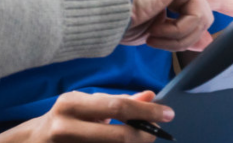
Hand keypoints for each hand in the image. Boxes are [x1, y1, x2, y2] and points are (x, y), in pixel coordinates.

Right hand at [0, 91, 170, 142]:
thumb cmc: (64, 120)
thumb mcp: (86, 105)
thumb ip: (118, 101)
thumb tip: (150, 95)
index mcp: (71, 104)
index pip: (118, 106)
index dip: (148, 111)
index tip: (168, 113)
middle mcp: (66, 126)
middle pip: (120, 136)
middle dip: (145, 135)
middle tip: (157, 133)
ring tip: (140, 139)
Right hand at [117, 0, 232, 50]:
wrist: (101, 10)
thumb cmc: (119, 18)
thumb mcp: (158, 30)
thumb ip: (185, 31)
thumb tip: (206, 42)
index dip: (231, 4)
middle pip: (211, 5)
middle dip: (198, 31)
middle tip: (187, 32)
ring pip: (203, 18)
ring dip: (178, 37)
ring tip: (153, 35)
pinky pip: (196, 17)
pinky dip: (177, 32)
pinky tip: (155, 30)